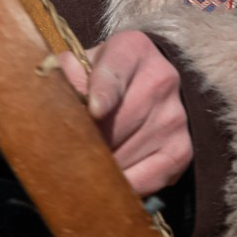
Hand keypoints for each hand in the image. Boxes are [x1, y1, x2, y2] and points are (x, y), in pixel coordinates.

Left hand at [58, 30, 192, 195]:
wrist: (146, 86)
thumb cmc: (101, 77)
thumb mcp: (82, 64)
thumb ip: (66, 76)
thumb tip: (55, 101)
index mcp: (132, 50)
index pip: (116, 70)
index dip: (104, 91)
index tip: (94, 110)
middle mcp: (162, 78)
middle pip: (118, 121)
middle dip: (88, 142)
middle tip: (63, 155)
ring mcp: (175, 117)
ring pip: (127, 154)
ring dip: (101, 167)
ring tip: (84, 165)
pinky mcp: (182, 151)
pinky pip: (145, 180)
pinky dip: (122, 186)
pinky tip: (108, 180)